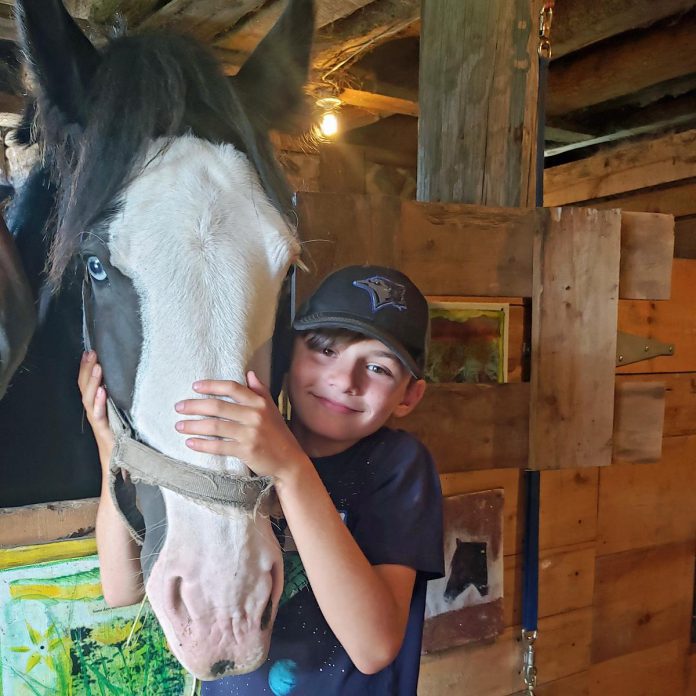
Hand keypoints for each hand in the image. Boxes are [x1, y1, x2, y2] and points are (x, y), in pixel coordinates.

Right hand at [77, 351, 113, 462]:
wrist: (120, 469)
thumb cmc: (123, 443)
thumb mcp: (123, 418)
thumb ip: (121, 404)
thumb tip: (126, 383)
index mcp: (98, 410)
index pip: (88, 386)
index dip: (86, 370)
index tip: (89, 352)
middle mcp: (95, 415)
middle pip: (85, 389)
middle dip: (86, 370)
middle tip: (91, 352)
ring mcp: (99, 424)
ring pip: (89, 400)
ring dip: (93, 382)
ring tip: (97, 366)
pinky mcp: (105, 433)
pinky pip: (99, 417)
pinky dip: (100, 403)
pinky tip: (102, 391)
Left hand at [174, 371, 308, 480]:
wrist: (289, 461)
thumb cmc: (278, 434)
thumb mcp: (272, 409)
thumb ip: (260, 391)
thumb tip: (249, 373)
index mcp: (259, 402)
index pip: (232, 388)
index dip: (212, 386)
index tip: (195, 387)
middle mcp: (254, 415)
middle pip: (218, 406)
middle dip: (194, 405)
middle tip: (179, 407)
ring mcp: (250, 433)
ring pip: (215, 426)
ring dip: (193, 425)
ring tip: (179, 426)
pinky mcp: (246, 451)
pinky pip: (219, 446)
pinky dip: (202, 444)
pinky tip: (190, 443)